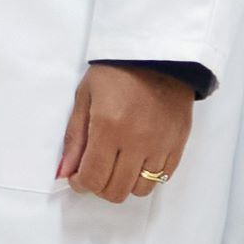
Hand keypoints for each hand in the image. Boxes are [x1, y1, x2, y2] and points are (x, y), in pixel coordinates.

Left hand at [58, 62, 191, 205]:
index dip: (80, 184)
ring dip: (124, 183)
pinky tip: (138, 160)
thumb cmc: (116, 71)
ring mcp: (161, 145)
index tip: (77, 176)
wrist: (158, 53)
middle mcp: (136, 141)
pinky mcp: (178, 143)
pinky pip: (163, 177)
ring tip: (118, 165)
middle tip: (96, 170)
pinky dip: (147, 175)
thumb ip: (74, 138)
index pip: (93, 178)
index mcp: (109, 127)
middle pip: (116, 191)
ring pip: (140, 189)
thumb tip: (64, 173)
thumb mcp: (86, 96)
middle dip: (100, 187)